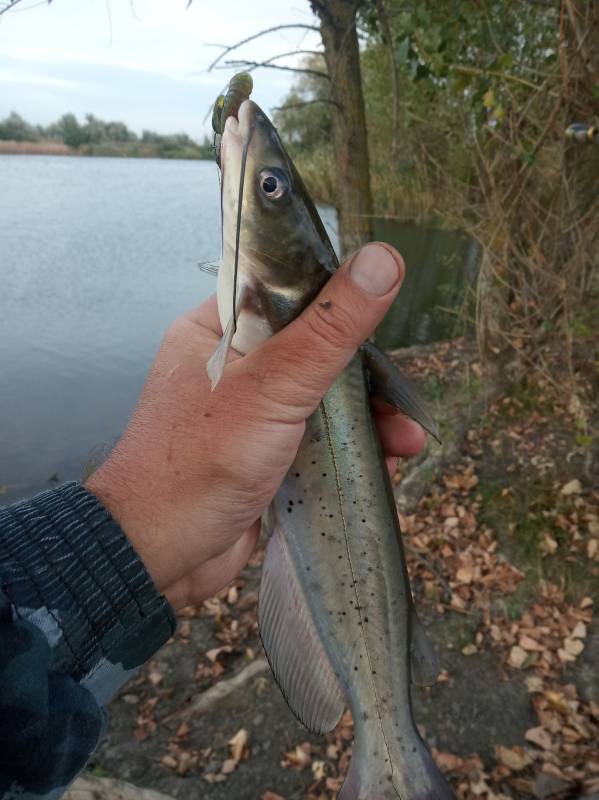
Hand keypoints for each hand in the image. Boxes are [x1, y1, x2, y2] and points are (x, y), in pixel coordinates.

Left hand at [86, 243, 425, 609]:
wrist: (159, 557)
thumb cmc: (199, 461)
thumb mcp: (273, 386)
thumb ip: (330, 328)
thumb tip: (383, 260)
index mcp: (218, 333)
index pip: (286, 294)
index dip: (336, 300)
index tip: (383, 311)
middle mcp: (234, 369)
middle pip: (315, 352)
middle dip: (365, 378)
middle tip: (400, 396)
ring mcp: (252, 416)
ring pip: (324, 401)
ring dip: (369, 419)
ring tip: (406, 441)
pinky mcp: (268, 457)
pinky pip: (319, 441)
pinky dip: (352, 450)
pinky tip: (384, 463)